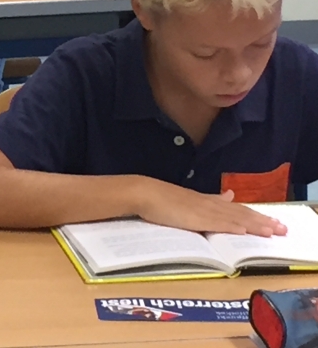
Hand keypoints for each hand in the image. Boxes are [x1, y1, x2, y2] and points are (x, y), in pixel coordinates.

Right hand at [133, 178, 287, 236]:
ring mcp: (201, 211)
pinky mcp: (193, 218)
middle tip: (282, 229)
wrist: (143, 193)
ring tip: (272, 231)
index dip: (254, 215)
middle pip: (240, 213)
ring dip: (254, 225)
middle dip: (262, 221)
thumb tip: (228, 195)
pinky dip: (231, 227)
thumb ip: (209, 198)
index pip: (235, 209)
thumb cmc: (160, 198)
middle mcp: (208, 204)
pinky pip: (216, 223)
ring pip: (233, 219)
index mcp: (206, 201)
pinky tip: (243, 231)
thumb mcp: (187, 198)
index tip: (271, 220)